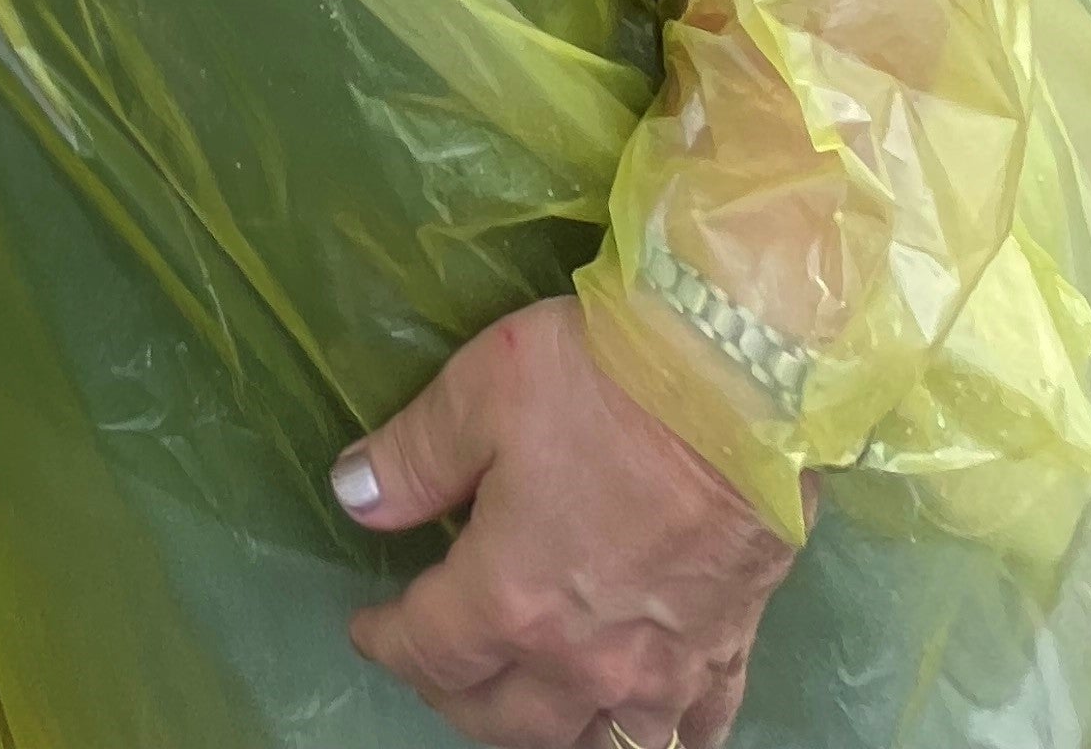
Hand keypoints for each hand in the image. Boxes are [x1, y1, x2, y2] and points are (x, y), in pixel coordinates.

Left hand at [331, 297, 800, 748]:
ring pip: (594, 743)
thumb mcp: (478, 393)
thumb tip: (351, 497)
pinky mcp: (728, 649)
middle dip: (455, 698)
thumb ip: (411, 457)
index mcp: (510, 599)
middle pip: (504, 719)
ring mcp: (662, 667)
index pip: (428, 649)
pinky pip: (694, 730)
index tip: (367, 628)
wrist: (739, 384)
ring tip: (523, 702)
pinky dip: (661, 738)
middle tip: (434, 664)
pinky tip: (643, 719)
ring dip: (549, 732)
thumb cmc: (600, 379)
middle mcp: (582, 658)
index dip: (386, 641)